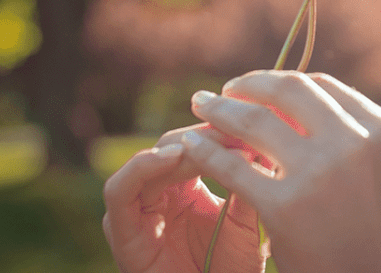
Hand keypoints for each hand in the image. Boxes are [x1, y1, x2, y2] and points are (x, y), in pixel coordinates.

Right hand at [102, 123, 266, 272]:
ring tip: (211, 142)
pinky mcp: (118, 227)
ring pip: (149, 159)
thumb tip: (262, 139)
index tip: (254, 121)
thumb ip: (247, 182)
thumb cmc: (229, 269)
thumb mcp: (244, 220)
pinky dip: (143, 167)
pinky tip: (174, 156)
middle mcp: (157, 192)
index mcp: (185, 184)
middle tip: (236, 129)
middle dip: (205, 135)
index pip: (197, 142)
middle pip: (174, 145)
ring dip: (181, 148)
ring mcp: (135, 208)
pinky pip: (119, 189)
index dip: (223, 131)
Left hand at [183, 71, 380, 272]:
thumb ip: (349, 137)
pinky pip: (233, 166)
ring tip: (201, 104)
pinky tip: (192, 145)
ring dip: (221, 108)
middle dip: (251, 84)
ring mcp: (319, 173)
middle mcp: (354, 144)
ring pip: (256, 121)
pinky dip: (206, 150)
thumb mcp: (378, 174)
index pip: (324, 87)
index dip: (284, 83)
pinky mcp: (285, 207)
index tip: (259, 87)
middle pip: (290, 91)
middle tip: (226, 90)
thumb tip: (294, 105)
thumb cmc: (374, 237)